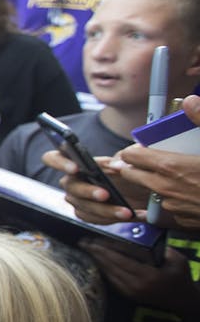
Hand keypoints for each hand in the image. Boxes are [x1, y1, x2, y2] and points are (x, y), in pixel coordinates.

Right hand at [41, 148, 139, 223]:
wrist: (141, 190)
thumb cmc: (128, 171)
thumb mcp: (127, 161)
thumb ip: (122, 161)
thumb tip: (116, 166)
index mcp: (74, 161)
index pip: (53, 158)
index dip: (60, 163)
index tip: (75, 168)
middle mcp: (71, 181)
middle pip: (70, 187)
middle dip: (88, 191)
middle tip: (105, 194)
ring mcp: (77, 199)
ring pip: (84, 207)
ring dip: (107, 210)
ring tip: (127, 211)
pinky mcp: (86, 214)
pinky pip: (94, 219)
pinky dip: (115, 218)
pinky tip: (133, 215)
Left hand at [80, 242, 198, 309]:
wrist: (183, 300)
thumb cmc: (180, 277)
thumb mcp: (176, 260)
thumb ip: (161, 248)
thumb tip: (140, 236)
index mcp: (149, 276)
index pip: (121, 260)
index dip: (106, 249)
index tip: (94, 239)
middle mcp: (137, 286)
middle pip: (111, 266)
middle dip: (96, 253)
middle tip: (83, 241)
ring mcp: (131, 292)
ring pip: (109, 274)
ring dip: (97, 260)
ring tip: (86, 248)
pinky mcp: (128, 295)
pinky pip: (111, 280)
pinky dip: (103, 269)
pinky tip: (96, 260)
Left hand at [113, 107, 199, 228]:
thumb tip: (191, 102)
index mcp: (170, 166)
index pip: (131, 156)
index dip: (133, 149)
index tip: (139, 146)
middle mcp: (165, 188)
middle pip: (132, 174)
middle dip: (133, 166)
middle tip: (144, 159)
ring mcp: (173, 206)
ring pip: (152, 190)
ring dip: (155, 182)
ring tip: (173, 174)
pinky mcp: (183, 220)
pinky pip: (171, 205)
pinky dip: (175, 197)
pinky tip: (191, 190)